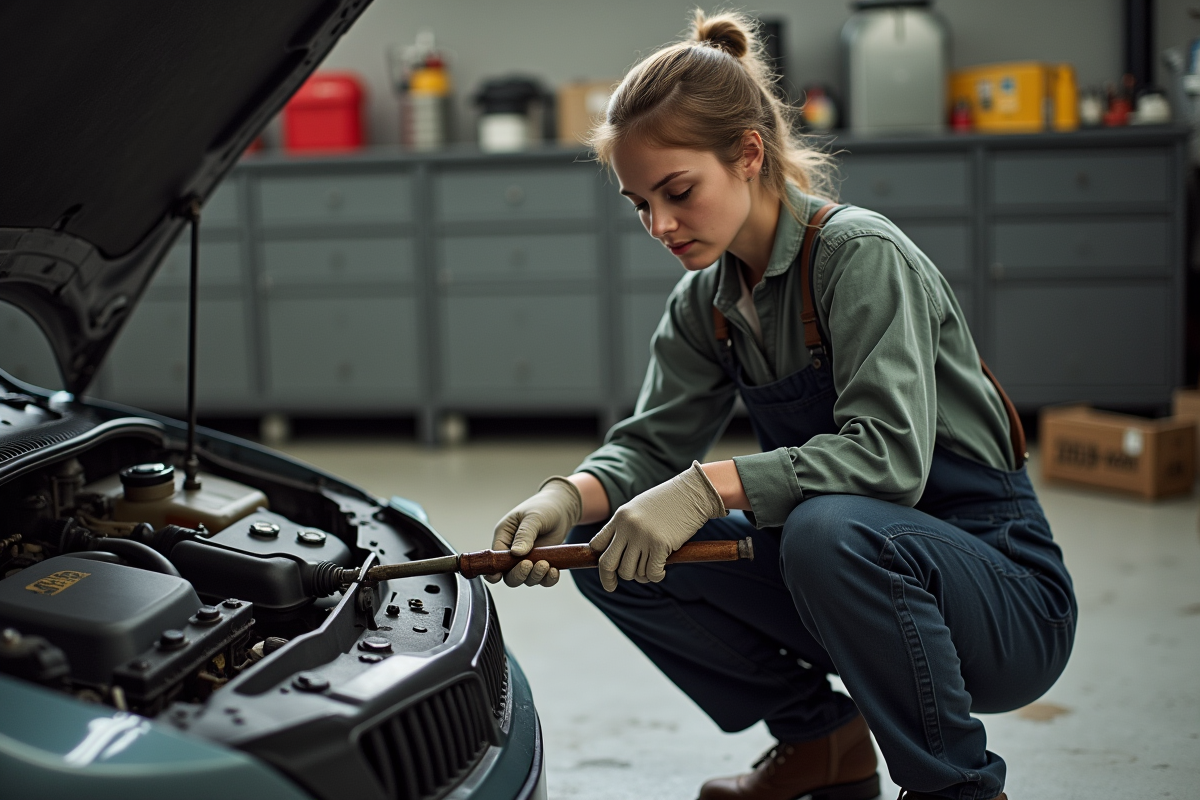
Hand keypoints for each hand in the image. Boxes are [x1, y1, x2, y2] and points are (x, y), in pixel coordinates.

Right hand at [486, 477, 582, 586]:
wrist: (562, 509)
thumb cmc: (544, 507)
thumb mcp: (533, 518)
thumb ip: (524, 535)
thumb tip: (516, 553)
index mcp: (504, 537)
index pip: (495, 558)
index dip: (495, 569)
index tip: (499, 575)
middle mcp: (513, 551)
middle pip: (508, 574)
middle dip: (518, 574)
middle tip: (529, 564)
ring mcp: (528, 559)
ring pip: (525, 579)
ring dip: (535, 576)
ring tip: (546, 564)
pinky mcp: (541, 563)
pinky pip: (542, 579)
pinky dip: (547, 579)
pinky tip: (554, 571)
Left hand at [589, 461, 725, 591]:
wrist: (693, 492)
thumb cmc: (670, 501)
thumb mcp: (641, 508)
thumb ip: (628, 526)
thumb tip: (620, 552)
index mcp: (620, 517)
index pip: (597, 544)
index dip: (599, 559)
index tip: (606, 570)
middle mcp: (627, 527)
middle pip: (608, 563)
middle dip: (608, 579)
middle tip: (612, 587)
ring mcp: (642, 536)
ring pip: (631, 572)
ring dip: (641, 576)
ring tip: (652, 568)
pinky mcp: (660, 544)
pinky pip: (651, 573)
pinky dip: (656, 576)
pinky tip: (662, 570)